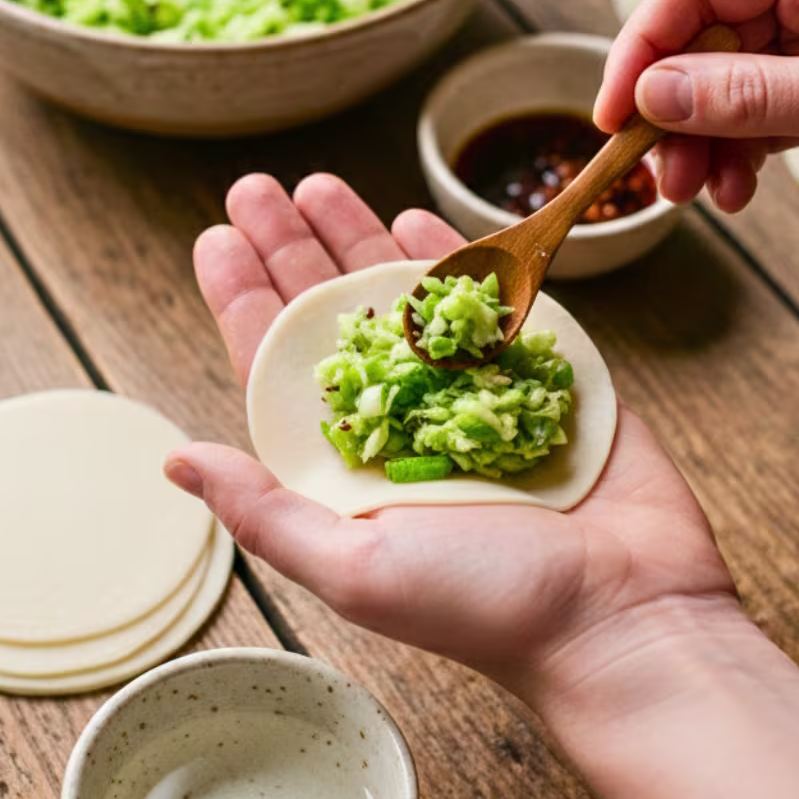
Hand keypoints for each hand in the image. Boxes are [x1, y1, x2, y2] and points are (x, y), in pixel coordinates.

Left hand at [167, 172, 735, 712]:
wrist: (623, 614)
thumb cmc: (485, 605)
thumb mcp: (355, 566)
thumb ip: (265, 511)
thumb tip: (175, 458)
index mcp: (347, 460)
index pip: (278, 364)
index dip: (244, 298)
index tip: (216, 239)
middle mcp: (398, 418)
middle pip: (330, 315)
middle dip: (290, 247)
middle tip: (255, 188)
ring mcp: (465, 390)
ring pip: (398, 296)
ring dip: (356, 237)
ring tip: (317, 185)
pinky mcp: (533, 371)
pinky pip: (483, 300)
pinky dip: (448, 256)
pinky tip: (410, 217)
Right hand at [595, 0, 798, 211]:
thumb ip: (751, 93)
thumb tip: (651, 96)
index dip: (641, 50)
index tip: (613, 115)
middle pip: (706, 38)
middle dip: (676, 114)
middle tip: (661, 174)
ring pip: (732, 80)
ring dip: (706, 143)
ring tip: (701, 192)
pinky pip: (768, 104)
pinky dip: (745, 148)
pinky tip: (734, 185)